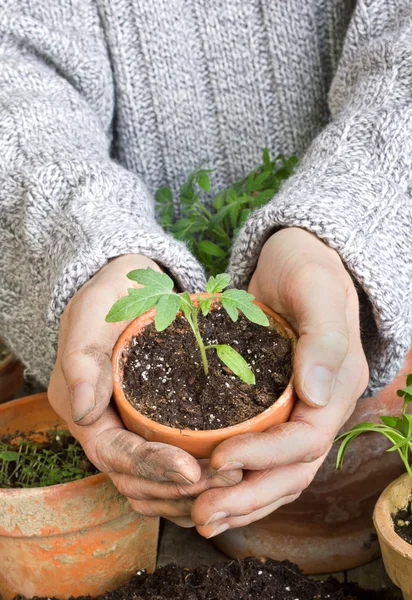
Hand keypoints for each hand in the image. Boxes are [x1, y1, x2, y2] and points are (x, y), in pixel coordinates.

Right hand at [48, 255, 241, 525]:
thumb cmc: (111, 298)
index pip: (114, 454)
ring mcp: (131, 434)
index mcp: (86, 412)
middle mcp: (107, 432)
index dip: (151, 468)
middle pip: (137, 481)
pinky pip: (171, 473)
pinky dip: (196, 483)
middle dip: (180, 487)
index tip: (189, 470)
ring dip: (192, 493)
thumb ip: (83, 358)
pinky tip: (227, 475)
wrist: (132, 290)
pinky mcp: (156, 431)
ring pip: (155, 487)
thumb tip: (82, 412)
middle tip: (228, 476)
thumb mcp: (92, 314)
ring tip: (235, 478)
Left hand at [192, 228, 368, 536]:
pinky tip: (204, 490)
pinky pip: (259, 455)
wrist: (297, 263)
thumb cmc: (309, 270)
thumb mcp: (317, 291)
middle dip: (247, 497)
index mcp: (337, 390)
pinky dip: (235, 479)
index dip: (264, 457)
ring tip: (198, 519)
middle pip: (290, 472)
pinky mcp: (272, 409)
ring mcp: (296, 413)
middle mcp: (319, 411)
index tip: (220, 461)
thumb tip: (316, 397)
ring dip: (239, 500)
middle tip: (202, 516)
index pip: (304, 441)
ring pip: (275, 474)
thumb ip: (323, 340)